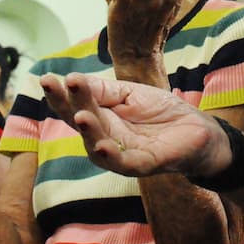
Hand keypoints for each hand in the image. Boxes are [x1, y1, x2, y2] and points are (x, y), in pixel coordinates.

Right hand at [42, 73, 226, 177]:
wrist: (198, 130)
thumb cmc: (161, 112)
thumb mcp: (129, 93)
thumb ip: (102, 90)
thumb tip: (72, 79)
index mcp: (101, 118)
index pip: (74, 106)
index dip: (59, 95)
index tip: (45, 79)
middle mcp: (105, 138)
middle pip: (81, 124)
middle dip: (68, 106)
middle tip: (57, 86)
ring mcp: (123, 154)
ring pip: (98, 146)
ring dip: (89, 132)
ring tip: (81, 116)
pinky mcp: (145, 164)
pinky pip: (125, 163)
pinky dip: (112, 156)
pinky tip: (101, 146)